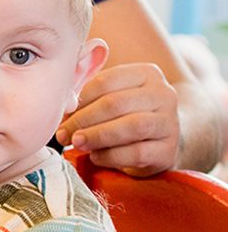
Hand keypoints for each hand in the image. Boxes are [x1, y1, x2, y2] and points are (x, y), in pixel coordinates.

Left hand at [56, 63, 179, 176]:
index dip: (80, 99)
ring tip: (76, 143)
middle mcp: (163, 94)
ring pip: (130, 127)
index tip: (62, 114)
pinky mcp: (168, 151)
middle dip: (84, 120)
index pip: (106, 80)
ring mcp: (170, 123)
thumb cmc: (127, 115)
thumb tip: (63, 107)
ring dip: (97, 136)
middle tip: (63, 134)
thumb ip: (89, 95)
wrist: (163, 140)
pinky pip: (137, 153)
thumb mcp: (112, 97)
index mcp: (146, 73)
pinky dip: (110, 156)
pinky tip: (95, 157)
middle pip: (116, 103)